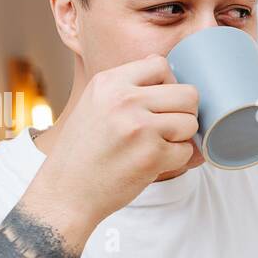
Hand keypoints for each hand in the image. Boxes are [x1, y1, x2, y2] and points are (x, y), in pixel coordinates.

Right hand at [33, 54, 201, 226]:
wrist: (66, 192)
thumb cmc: (84, 151)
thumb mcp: (94, 104)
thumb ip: (127, 87)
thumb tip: (170, 74)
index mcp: (108, 82)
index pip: (160, 65)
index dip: (167, 85)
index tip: (156, 103)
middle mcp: (124, 100)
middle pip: (187, 93)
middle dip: (183, 112)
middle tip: (165, 127)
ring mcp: (139, 127)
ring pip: (191, 122)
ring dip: (181, 137)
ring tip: (158, 145)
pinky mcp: (152, 155)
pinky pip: (186, 150)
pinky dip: (177, 159)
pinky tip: (154, 162)